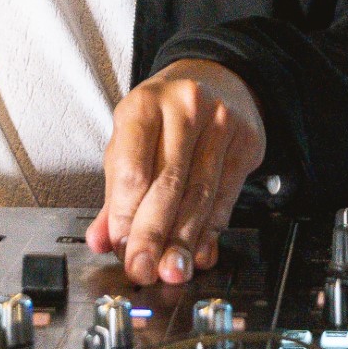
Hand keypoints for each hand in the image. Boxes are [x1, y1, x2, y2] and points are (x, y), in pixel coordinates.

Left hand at [88, 58, 267, 285]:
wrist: (214, 78)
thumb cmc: (164, 115)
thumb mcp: (130, 140)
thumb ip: (116, 193)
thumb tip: (101, 239)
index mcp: (144, 105)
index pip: (133, 168)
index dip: (126, 214)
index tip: (121, 248)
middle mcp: (184, 108)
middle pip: (168, 183)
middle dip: (154, 234)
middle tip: (143, 268)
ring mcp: (220, 122)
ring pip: (201, 193)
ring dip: (184, 239)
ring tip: (172, 270)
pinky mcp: (246, 141)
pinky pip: (227, 195)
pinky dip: (211, 230)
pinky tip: (200, 252)